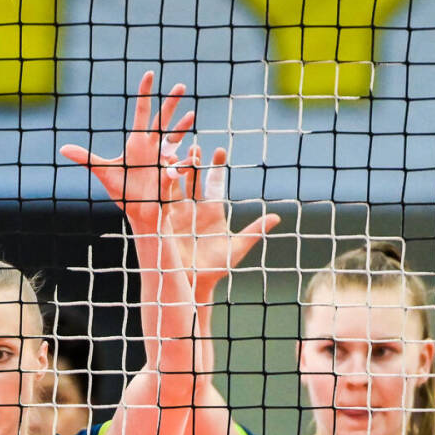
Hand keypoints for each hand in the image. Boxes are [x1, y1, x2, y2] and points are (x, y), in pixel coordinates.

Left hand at [60, 70, 193, 235]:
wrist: (135, 212)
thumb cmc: (123, 191)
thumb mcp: (103, 172)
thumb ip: (85, 158)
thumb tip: (63, 148)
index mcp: (137, 142)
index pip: (142, 112)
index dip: (145, 93)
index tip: (149, 74)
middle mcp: (153, 147)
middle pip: (163, 120)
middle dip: (171, 104)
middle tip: (181, 85)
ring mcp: (163, 160)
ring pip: (175, 139)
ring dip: (182, 128)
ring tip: (192, 114)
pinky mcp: (168, 177)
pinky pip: (177, 168)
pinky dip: (182, 164)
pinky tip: (188, 160)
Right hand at [162, 145, 279, 303]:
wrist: (193, 284)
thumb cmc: (216, 269)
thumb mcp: (237, 248)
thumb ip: (255, 230)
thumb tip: (277, 217)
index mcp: (213, 211)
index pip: (214, 183)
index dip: (216, 167)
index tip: (218, 151)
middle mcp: (194, 210)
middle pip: (193, 180)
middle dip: (193, 164)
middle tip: (194, 150)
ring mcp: (178, 215)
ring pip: (175, 187)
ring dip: (174, 172)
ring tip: (173, 157)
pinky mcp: (164, 223)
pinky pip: (160, 202)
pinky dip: (158, 188)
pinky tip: (157, 176)